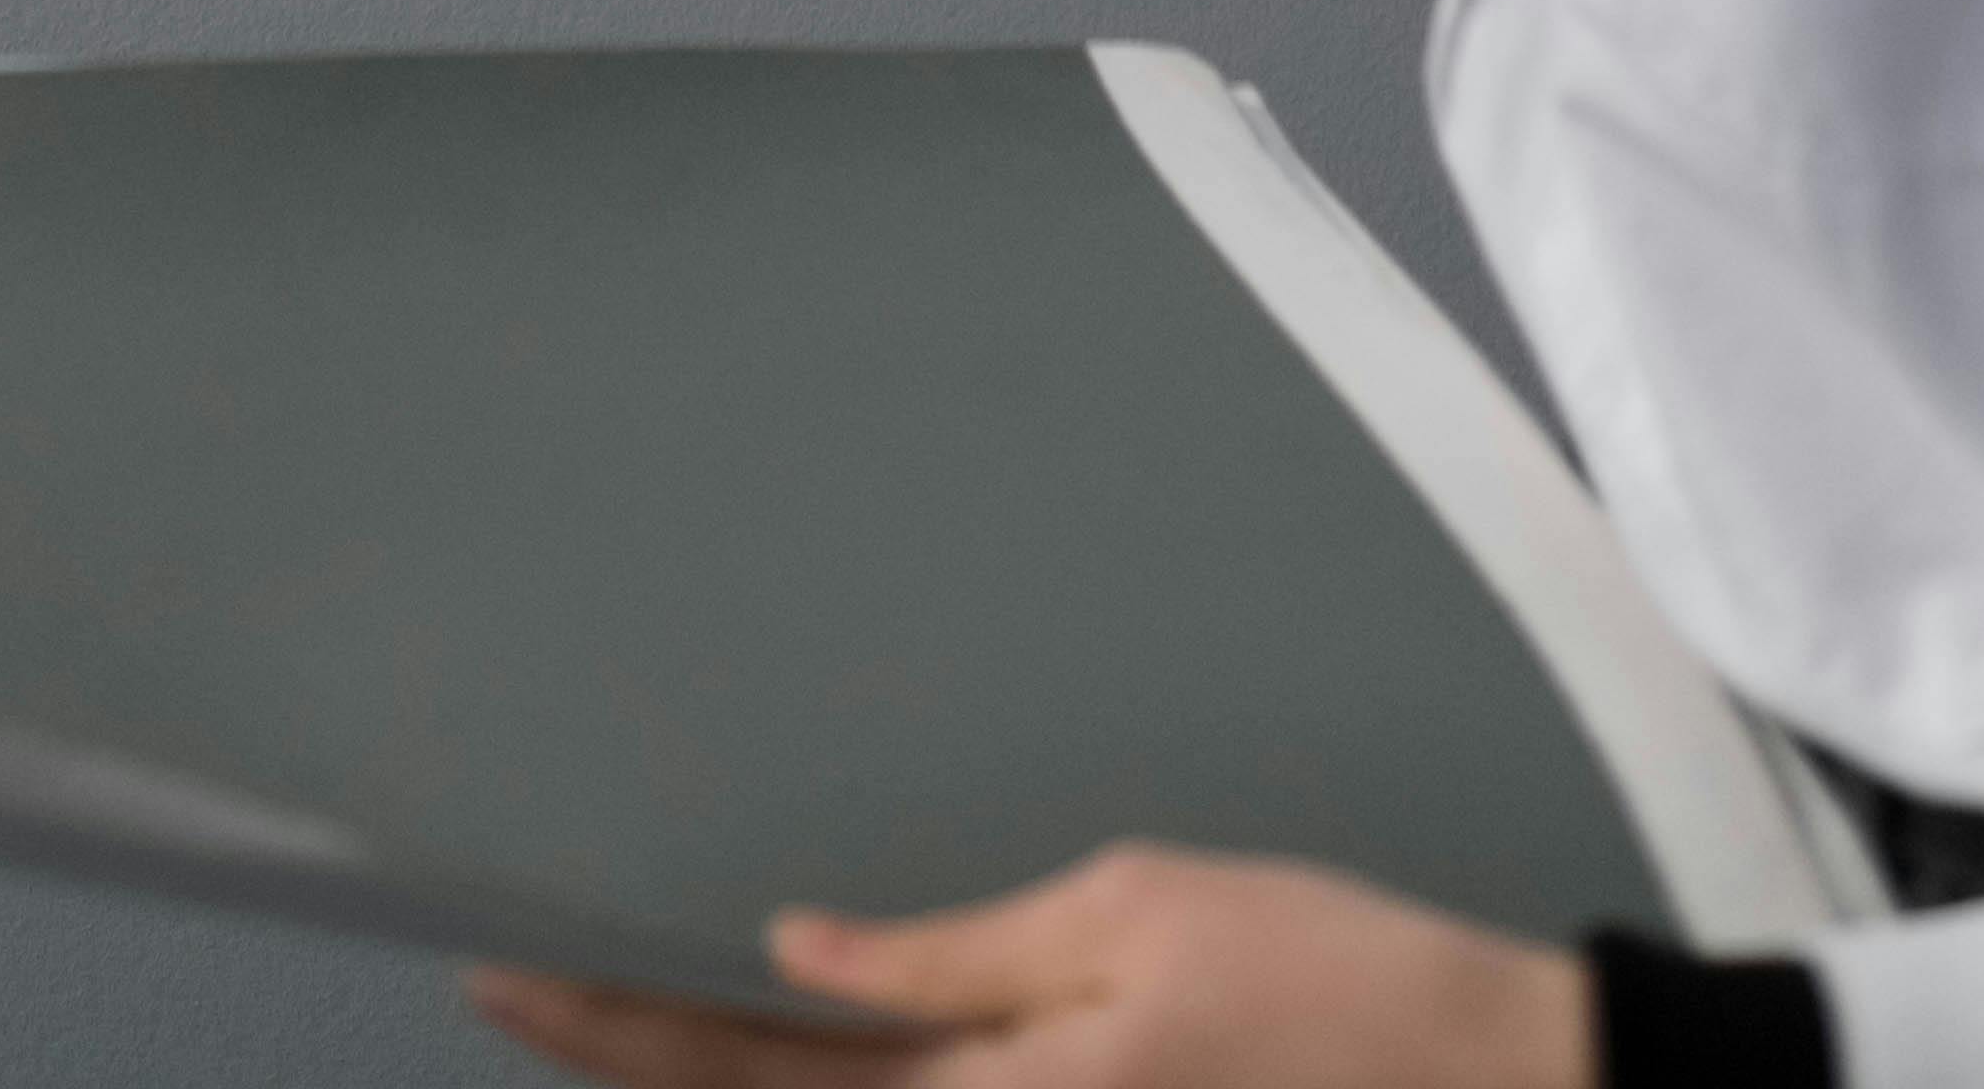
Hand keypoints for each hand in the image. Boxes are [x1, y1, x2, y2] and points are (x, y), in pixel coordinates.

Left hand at [469, 846, 1592, 1088]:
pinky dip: (820, 1081)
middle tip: (513, 980)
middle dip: (632, 1058)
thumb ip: (957, 954)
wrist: (1482, 1085)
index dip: (614, 1031)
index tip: (501, 973)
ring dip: (718, 1078)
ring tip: (612, 998)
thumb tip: (797, 947)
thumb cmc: (1326, 984)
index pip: (749, 1075)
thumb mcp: (1135, 912)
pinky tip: (782, 1027)